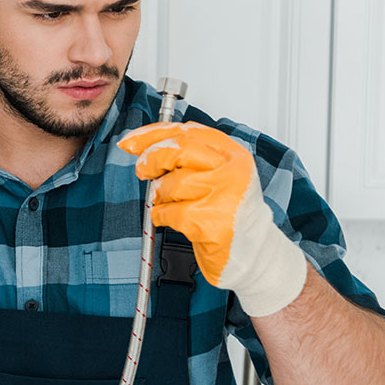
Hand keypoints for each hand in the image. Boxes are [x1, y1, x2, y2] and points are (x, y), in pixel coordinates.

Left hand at [117, 121, 306, 316]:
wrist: (253, 253)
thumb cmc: (230, 214)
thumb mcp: (219, 175)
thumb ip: (191, 156)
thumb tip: (145, 145)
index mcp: (233, 155)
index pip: (187, 131)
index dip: (153, 133)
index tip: (131, 141)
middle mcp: (232, 171)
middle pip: (178, 149)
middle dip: (152, 158)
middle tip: (143, 170)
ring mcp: (224, 196)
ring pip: (172, 183)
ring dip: (160, 195)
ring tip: (170, 203)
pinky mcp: (212, 223)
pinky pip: (170, 212)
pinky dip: (162, 216)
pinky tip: (172, 219)